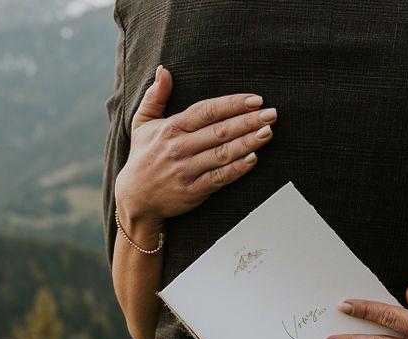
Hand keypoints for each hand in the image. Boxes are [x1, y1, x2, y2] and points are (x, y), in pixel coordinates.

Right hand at [114, 65, 277, 228]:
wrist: (135, 198)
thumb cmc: (143, 157)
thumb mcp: (142, 123)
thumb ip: (155, 96)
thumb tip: (164, 70)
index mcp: (172, 128)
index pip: (207, 111)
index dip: (232, 104)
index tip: (255, 99)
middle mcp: (180, 148)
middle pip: (220, 131)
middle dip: (248, 121)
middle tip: (272, 114)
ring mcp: (187, 170)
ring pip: (222, 153)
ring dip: (248, 142)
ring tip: (268, 132)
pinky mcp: (193, 191)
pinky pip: (219, 178)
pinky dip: (237, 169)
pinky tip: (253, 159)